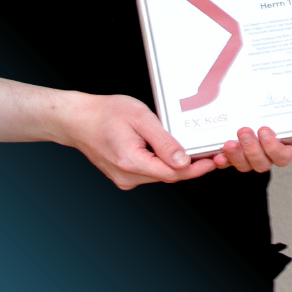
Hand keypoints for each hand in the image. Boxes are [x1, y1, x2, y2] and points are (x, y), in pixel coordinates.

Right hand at [50, 92, 216, 189]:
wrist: (76, 119)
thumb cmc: (105, 113)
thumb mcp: (140, 119)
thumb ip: (163, 142)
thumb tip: (183, 162)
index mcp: (131, 162)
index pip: (173, 173)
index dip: (197, 168)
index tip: (215, 161)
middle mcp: (127, 176)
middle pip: (168, 176)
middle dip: (191, 166)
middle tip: (211, 153)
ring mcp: (124, 178)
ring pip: (159, 174)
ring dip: (176, 164)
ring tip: (195, 149)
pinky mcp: (123, 175)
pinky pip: (149, 171)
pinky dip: (162, 162)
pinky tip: (170, 150)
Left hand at [210, 126, 291, 171]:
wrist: (249, 111)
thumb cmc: (273, 118)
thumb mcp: (291, 121)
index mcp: (281, 150)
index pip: (282, 157)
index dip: (273, 147)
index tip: (265, 130)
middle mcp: (264, 158)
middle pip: (261, 164)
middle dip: (252, 149)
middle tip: (244, 131)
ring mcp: (246, 159)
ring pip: (243, 166)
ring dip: (236, 156)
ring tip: (229, 142)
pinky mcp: (229, 158)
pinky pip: (226, 165)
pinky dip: (222, 161)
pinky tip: (218, 155)